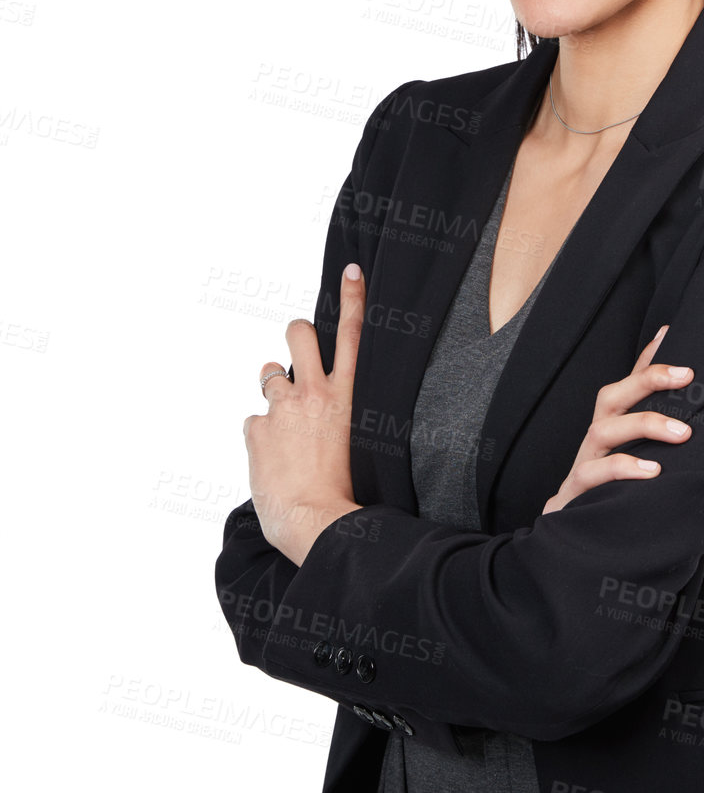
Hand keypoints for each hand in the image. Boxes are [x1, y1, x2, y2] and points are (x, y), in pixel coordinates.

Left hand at [244, 262, 365, 566]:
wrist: (315, 521)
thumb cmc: (344, 493)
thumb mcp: (359, 445)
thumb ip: (342, 417)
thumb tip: (326, 411)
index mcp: (347, 397)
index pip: (354, 336)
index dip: (353, 298)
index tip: (351, 272)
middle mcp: (314, 394)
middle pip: (300, 334)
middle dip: (296, 332)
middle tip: (297, 345)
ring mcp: (283, 408)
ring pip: (269, 373)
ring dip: (273, 386)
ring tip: (282, 417)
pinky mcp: (257, 428)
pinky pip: (255, 420)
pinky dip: (261, 434)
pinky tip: (272, 457)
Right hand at [541, 324, 703, 553]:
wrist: (585, 565)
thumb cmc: (634, 527)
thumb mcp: (677, 513)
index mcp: (620, 439)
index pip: (633, 391)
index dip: (648, 360)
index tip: (672, 332)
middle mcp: (600, 446)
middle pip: (612, 395)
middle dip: (647, 378)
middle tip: (688, 375)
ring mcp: (584, 467)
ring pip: (602, 427)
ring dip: (643, 422)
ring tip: (681, 433)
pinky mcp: (575, 496)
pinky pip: (592, 472)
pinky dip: (622, 467)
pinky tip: (651, 471)